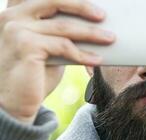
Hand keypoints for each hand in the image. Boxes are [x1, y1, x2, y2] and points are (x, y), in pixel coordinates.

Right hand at [0, 0, 114, 122]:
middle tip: (103, 15)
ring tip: (110, 38)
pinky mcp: (25, 45)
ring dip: (92, 33)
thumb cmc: (33, 74)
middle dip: (82, 6)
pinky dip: (83, 54)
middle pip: (55, 1)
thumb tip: (91, 24)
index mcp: (17, 11)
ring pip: (64, 27)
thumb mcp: (48, 48)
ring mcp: (17, 29)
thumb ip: (59, 33)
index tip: (91, 1)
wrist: (14, 102)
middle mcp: (13, 15)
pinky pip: (63, 46)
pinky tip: (97, 60)